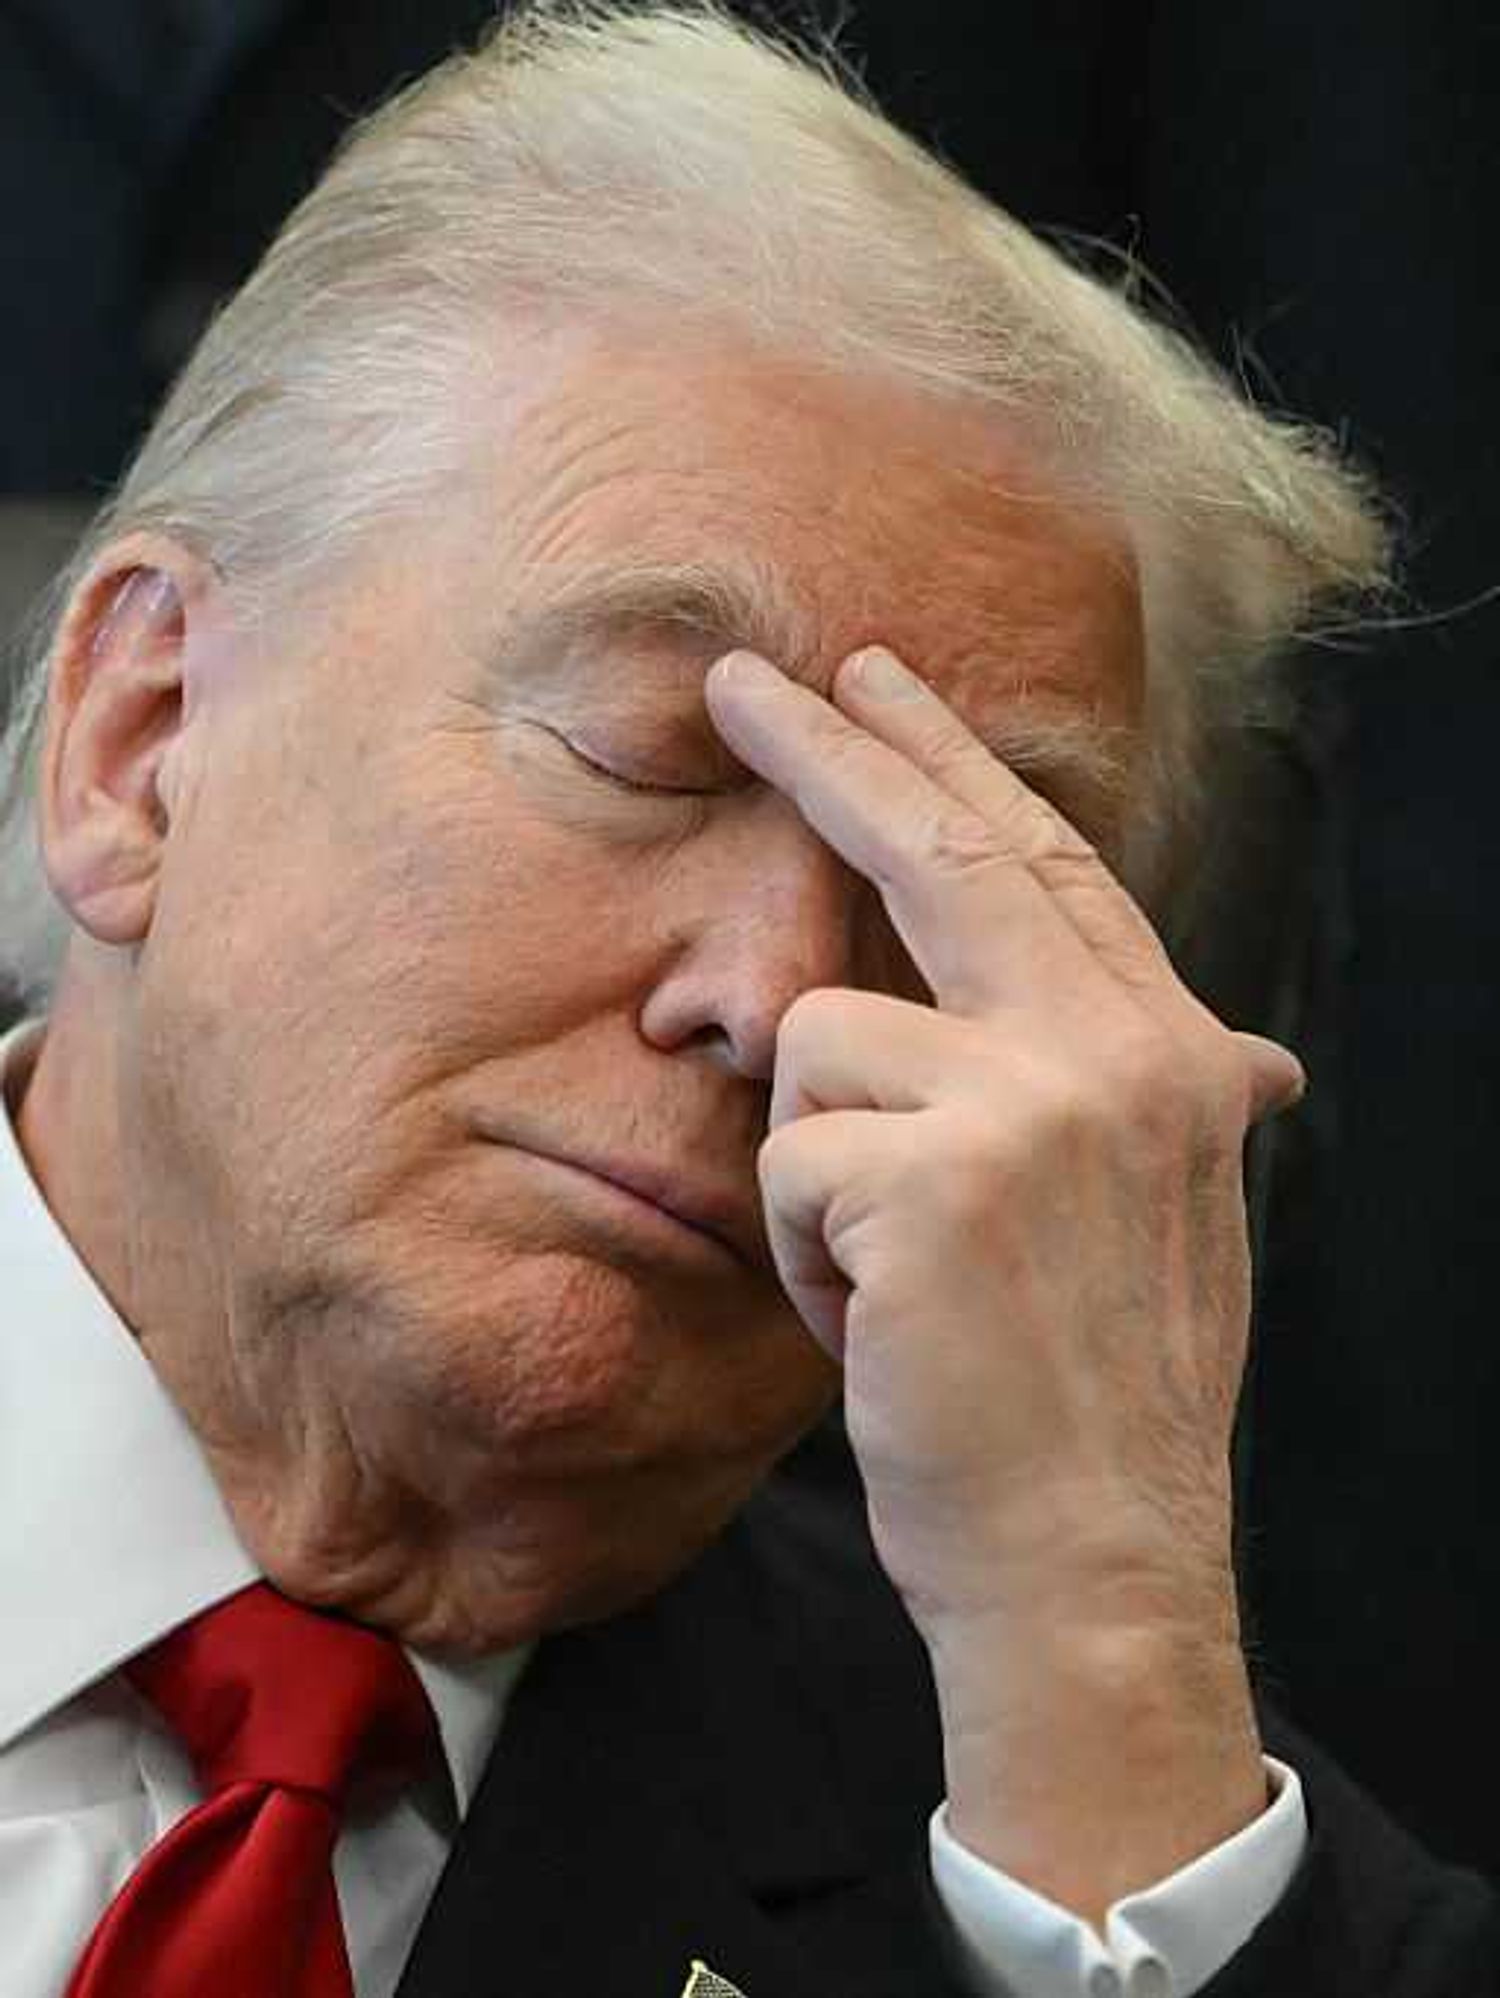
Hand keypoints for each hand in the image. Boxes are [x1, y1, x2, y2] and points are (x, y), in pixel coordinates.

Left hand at [704, 642, 1296, 1919]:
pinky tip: (874, 1321)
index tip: (885, 683)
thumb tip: (1255, 1054)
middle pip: (941, 851)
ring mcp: (1033, 1102)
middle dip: (829, 751)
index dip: (959, 763)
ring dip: (818, 1170)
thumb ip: (1161, 1102)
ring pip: (820, 1043)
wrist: (1094, 1559)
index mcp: (1171, 1052)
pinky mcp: (933, 1175)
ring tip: (887, 1274)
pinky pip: (784, 1157)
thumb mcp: (1166, 1214)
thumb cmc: (1098, 1388)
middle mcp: (1119, 1050)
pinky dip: (799, 1252)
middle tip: (736, 679)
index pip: (1049, 863)